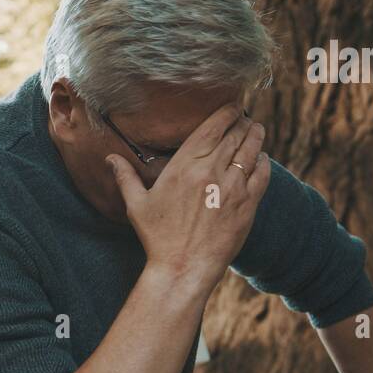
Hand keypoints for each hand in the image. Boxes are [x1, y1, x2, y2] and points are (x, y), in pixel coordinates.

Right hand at [106, 104, 270, 292]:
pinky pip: (262, 174)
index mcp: (185, 165)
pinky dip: (263, 161)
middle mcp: (211, 170)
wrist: (183, 266)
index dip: (226, 111)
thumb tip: (110, 158)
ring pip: (252, 149)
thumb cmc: (157, 237)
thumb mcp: (136, 205)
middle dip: (242, 121)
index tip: (231, 105)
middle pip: (235, 133)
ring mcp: (233, 187)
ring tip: (256, 129)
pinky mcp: (248, 204)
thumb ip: (125, 176)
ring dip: (256, 135)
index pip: (213, 126)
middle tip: (243, 117)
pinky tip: (261, 158)